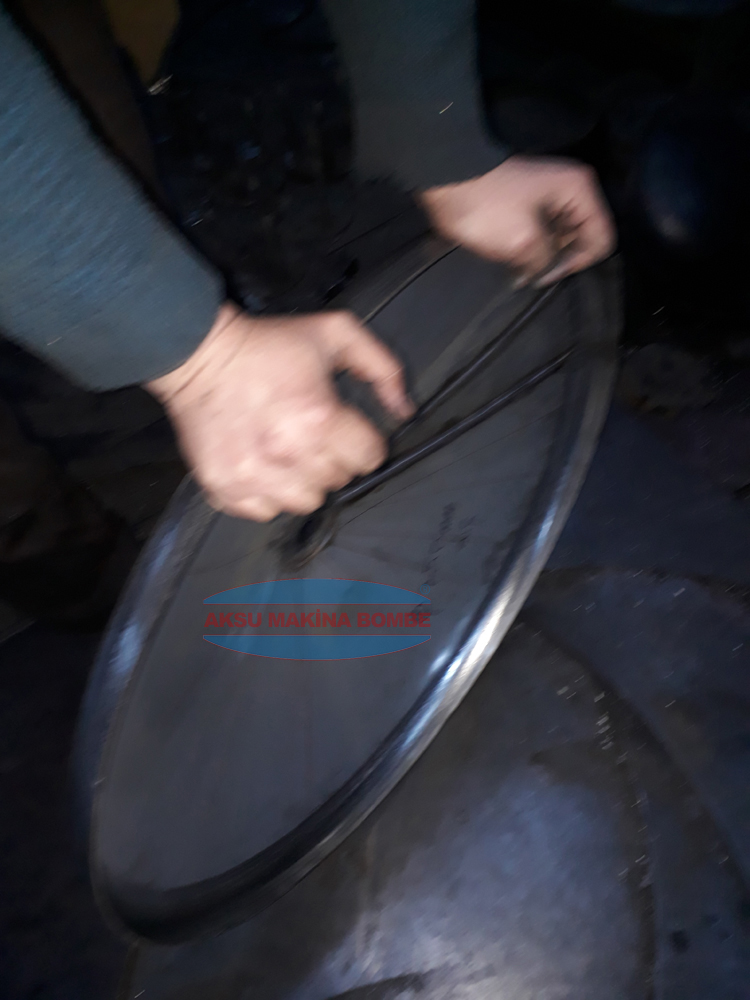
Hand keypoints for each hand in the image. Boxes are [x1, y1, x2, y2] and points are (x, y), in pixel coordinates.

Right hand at [146, 305, 412, 520]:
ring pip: (306, 502)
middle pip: (339, 481)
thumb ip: (382, 368)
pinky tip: (263, 464)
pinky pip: (266, 512)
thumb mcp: (334, 334)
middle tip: (310, 432)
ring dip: (304, 480)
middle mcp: (288, 454)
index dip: (361, 439)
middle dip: (332, 457)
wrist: (197, 355)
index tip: (344, 427)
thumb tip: (405, 410)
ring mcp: (255, 476)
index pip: (370, 457)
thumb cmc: (267, 345)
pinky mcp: (226, 489)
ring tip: (288, 451)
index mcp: (319, 418)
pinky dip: (269, 493)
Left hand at [420, 155, 614, 286]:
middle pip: (582, 240)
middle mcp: (571, 191)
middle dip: (558, 261)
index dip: (577, 264)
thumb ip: (545, 262)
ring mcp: (549, 196)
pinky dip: (530, 249)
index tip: (544, 274)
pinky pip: (541, 233)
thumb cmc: (487, 206)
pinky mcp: (528, 204)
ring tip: (517, 269)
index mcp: (578, 191)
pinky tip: (511, 259)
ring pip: (560, 239)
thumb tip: (543, 273)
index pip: (601, 240)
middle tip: (529, 275)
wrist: (445, 176)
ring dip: (542, 258)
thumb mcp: (523, 241)